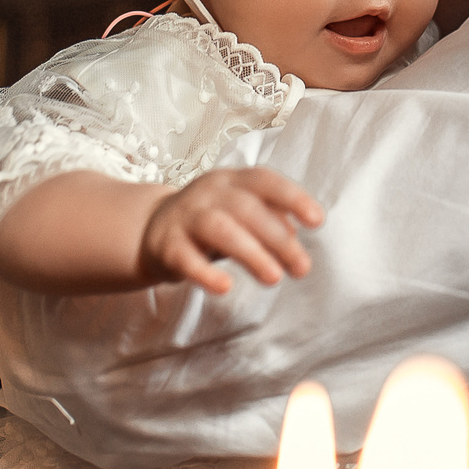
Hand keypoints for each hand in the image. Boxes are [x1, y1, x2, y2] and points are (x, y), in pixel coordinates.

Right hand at [139, 168, 322, 294]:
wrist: (151, 228)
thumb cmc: (210, 220)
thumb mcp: (241, 213)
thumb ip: (270, 221)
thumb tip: (294, 237)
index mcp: (232, 181)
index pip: (265, 181)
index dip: (293, 197)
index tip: (317, 220)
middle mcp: (209, 193)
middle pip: (247, 209)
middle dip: (278, 239)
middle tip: (302, 268)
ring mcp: (186, 217)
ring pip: (220, 229)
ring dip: (251, 253)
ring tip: (274, 278)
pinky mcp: (167, 245)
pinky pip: (186, 258)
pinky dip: (206, 273)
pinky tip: (225, 287)